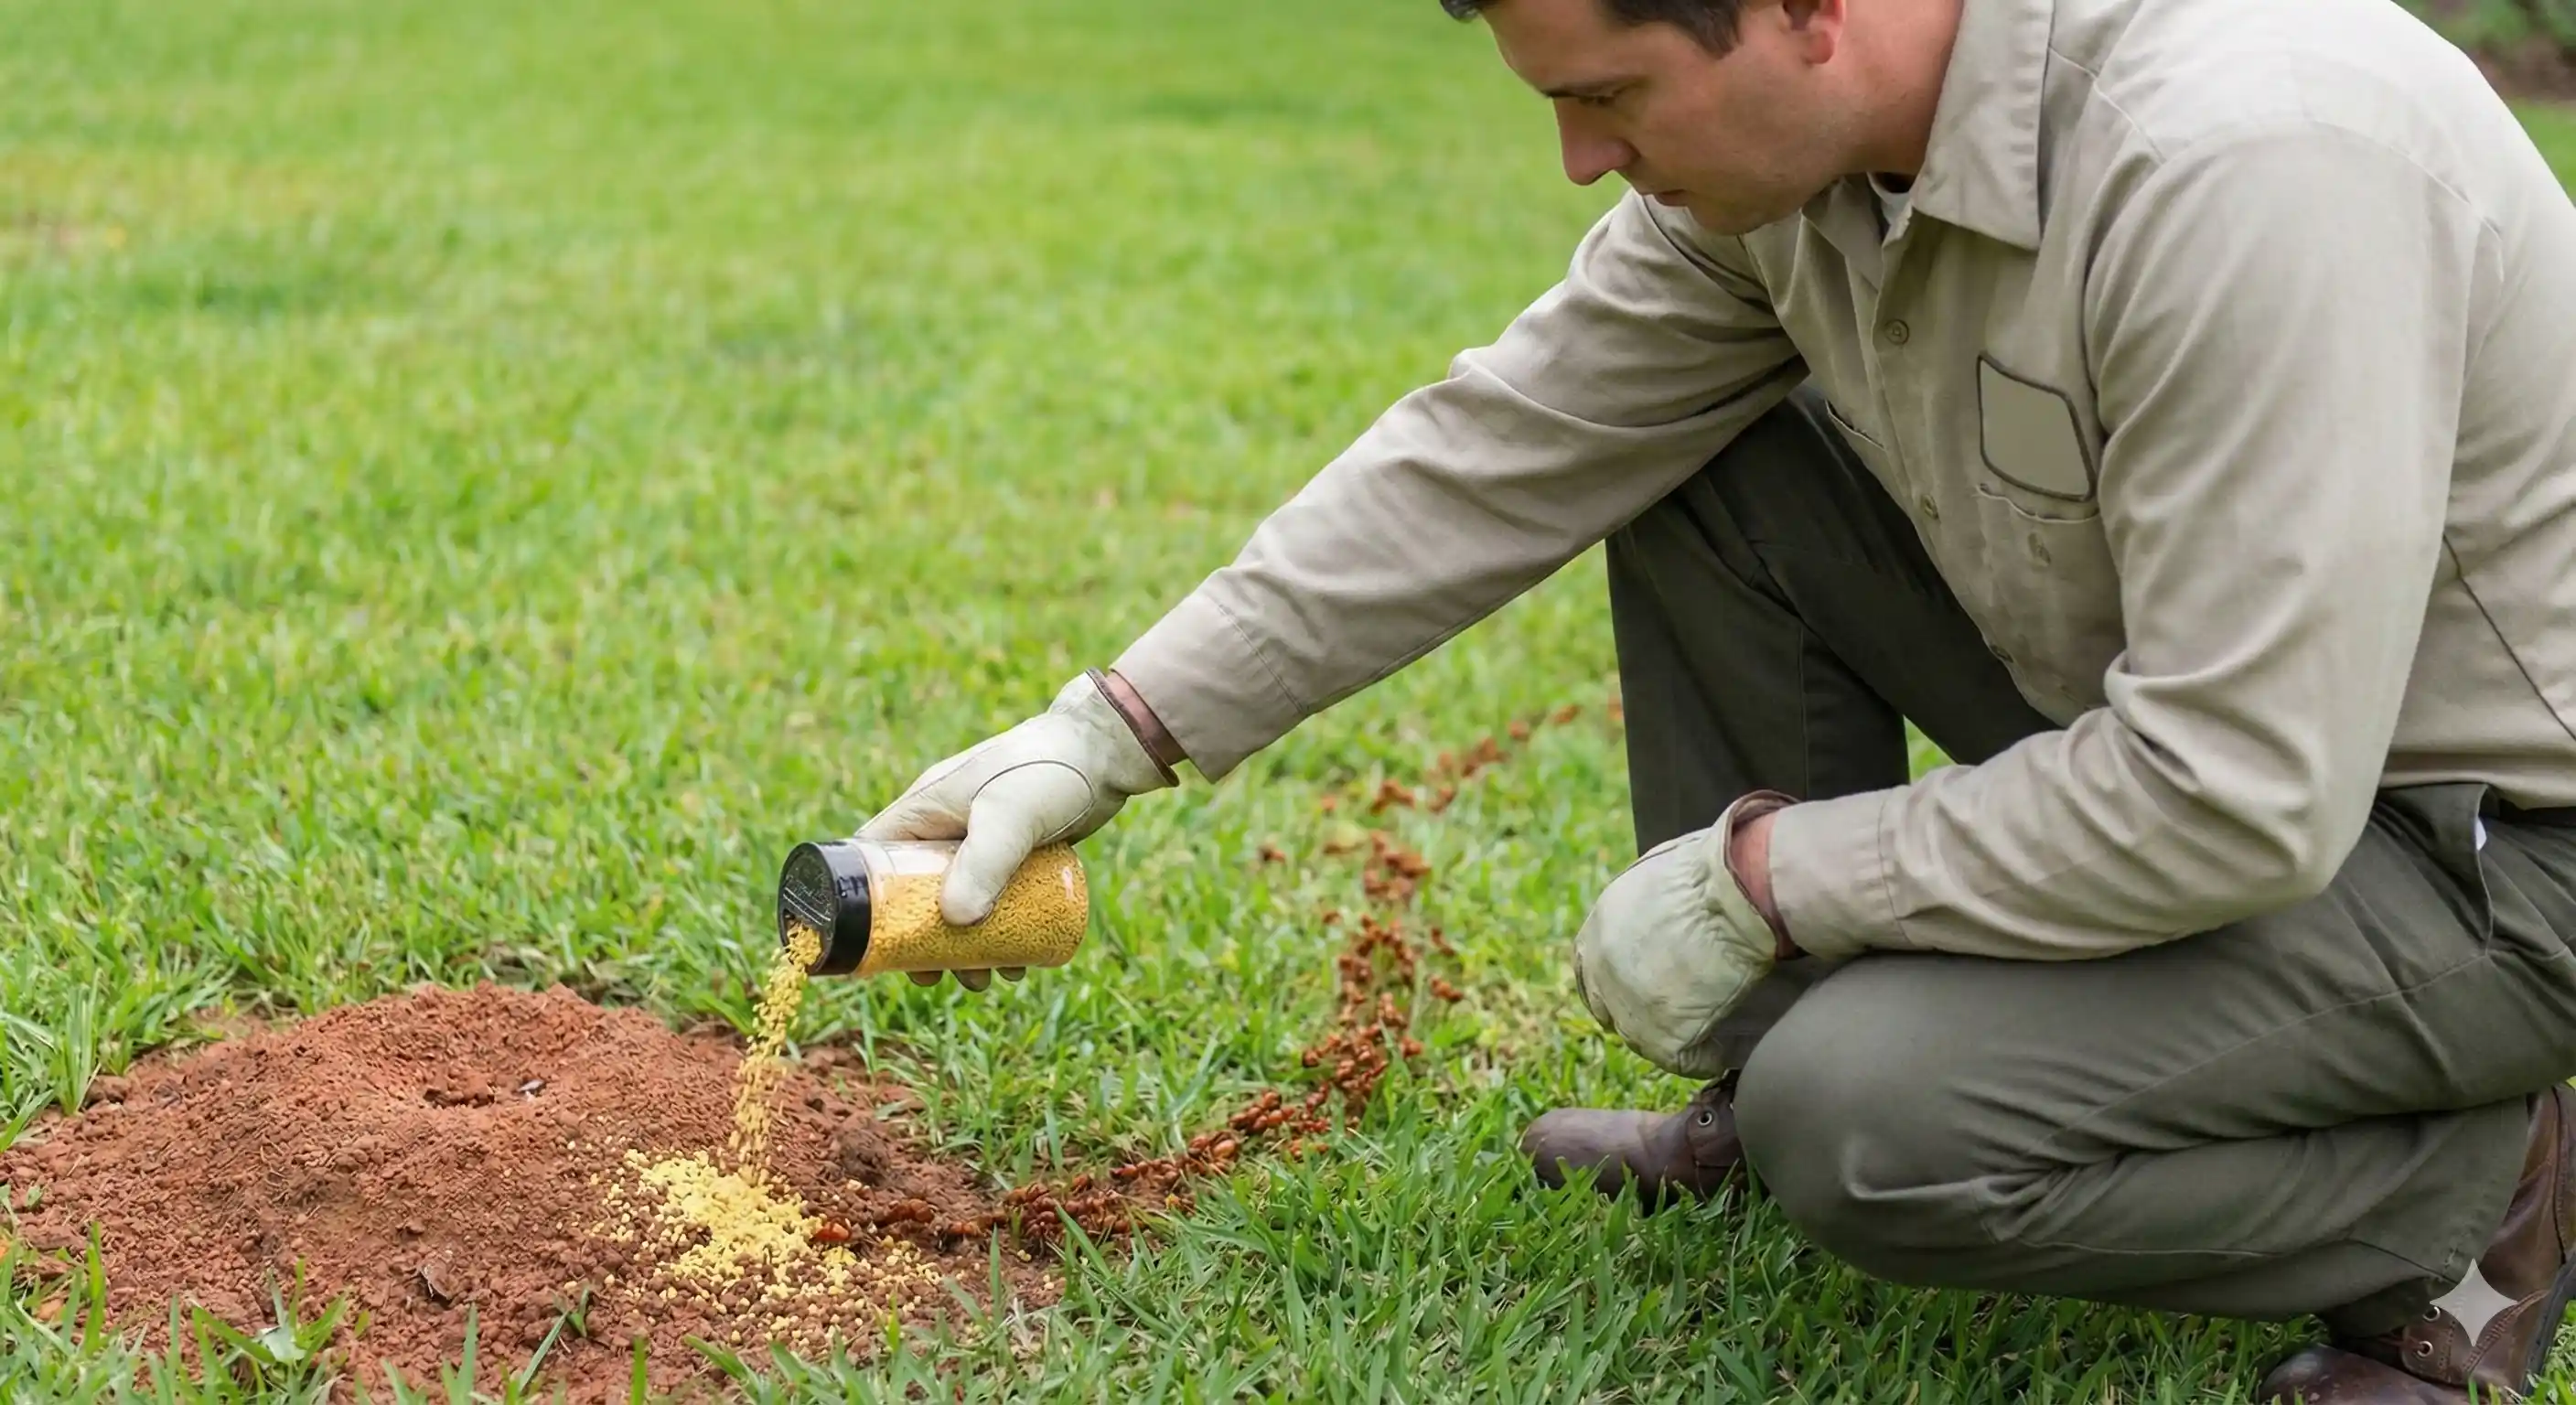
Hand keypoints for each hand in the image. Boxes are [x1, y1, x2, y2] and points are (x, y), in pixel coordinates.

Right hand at [859, 669, 1176, 989]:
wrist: (1107, 750)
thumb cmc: (1048, 771)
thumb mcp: (1010, 816)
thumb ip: (983, 863)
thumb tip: (954, 921)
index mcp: (924, 810)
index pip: (873, 858)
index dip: (867, 903)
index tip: (878, 946)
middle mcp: (945, 826)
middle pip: (916, 893)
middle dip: (926, 939)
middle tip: (937, 979)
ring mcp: (981, 839)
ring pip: (960, 901)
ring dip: (967, 945)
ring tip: (986, 981)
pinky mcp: (1016, 850)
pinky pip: (997, 898)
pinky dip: (1002, 930)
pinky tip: (1020, 961)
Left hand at [1572, 792, 1792, 1076]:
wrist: (1740, 890)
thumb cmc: (1717, 869)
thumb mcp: (1660, 870)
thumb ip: (1646, 900)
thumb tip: (1664, 909)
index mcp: (1600, 926)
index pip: (1593, 969)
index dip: (1619, 982)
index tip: (1648, 987)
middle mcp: (1602, 969)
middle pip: (1609, 1009)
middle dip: (1639, 1015)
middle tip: (1680, 1016)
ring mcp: (1628, 1006)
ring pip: (1645, 1039)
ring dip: (1676, 1036)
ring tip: (1716, 1030)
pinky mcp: (1663, 1037)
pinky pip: (1684, 1060)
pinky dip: (1708, 1057)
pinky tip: (1733, 1047)